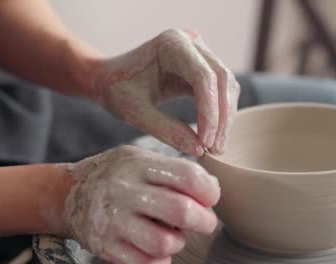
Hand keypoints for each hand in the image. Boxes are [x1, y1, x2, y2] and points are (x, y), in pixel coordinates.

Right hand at [62, 145, 218, 263]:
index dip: (209, 191)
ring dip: (179, 242)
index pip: (188, 176)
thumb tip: (213, 189)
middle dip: (204, 221)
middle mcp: (125, 191)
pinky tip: (159, 251)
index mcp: (139, 165)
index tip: (210, 198)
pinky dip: (161, 262)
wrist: (68, 193)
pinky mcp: (105, 247)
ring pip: (164, 243)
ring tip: (173, 234)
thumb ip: (176, 170)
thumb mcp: (143, 159)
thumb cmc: (117, 175)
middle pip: (181, 210)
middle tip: (205, 222)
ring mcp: (113, 221)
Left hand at [91, 29, 239, 155]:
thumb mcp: (135, 112)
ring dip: (225, 117)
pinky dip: (220, 113)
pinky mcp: (203, 66)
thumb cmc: (116, 90)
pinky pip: (221, 89)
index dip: (210, 112)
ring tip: (216, 147)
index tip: (206, 142)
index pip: (203, 77)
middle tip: (216, 148)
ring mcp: (200, 52)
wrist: (108, 78)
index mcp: (171, 44)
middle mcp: (191, 42)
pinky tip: (213, 135)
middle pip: (221, 79)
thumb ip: (166, 130)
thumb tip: (200, 149)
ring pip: (227, 85)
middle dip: (221, 117)